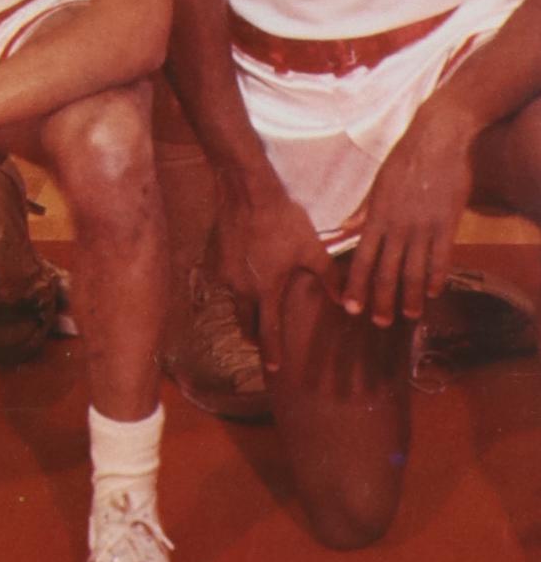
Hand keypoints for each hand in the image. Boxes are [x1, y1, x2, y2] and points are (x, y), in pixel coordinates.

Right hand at [216, 174, 341, 363]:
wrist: (247, 192)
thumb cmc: (282, 221)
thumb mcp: (312, 249)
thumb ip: (329, 278)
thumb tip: (348, 303)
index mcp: (266, 290)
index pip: (269, 331)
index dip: (272, 351)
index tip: (273, 369)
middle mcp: (241, 288)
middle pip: (246, 321)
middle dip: (255, 335)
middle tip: (261, 343)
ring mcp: (224, 273)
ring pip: (234, 301)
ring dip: (244, 310)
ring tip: (252, 312)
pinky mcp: (214, 257)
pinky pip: (224, 280)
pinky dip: (234, 285)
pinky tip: (241, 276)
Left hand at [343, 97, 472, 329]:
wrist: (438, 140)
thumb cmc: (404, 160)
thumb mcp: (377, 185)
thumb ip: (362, 212)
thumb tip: (342, 230)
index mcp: (376, 217)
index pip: (362, 259)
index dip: (357, 285)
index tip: (351, 307)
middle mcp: (397, 226)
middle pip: (387, 271)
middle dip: (381, 300)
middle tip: (379, 323)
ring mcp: (423, 227)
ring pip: (414, 270)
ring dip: (409, 296)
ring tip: (407, 315)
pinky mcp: (447, 224)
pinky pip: (442, 257)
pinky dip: (436, 277)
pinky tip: (432, 292)